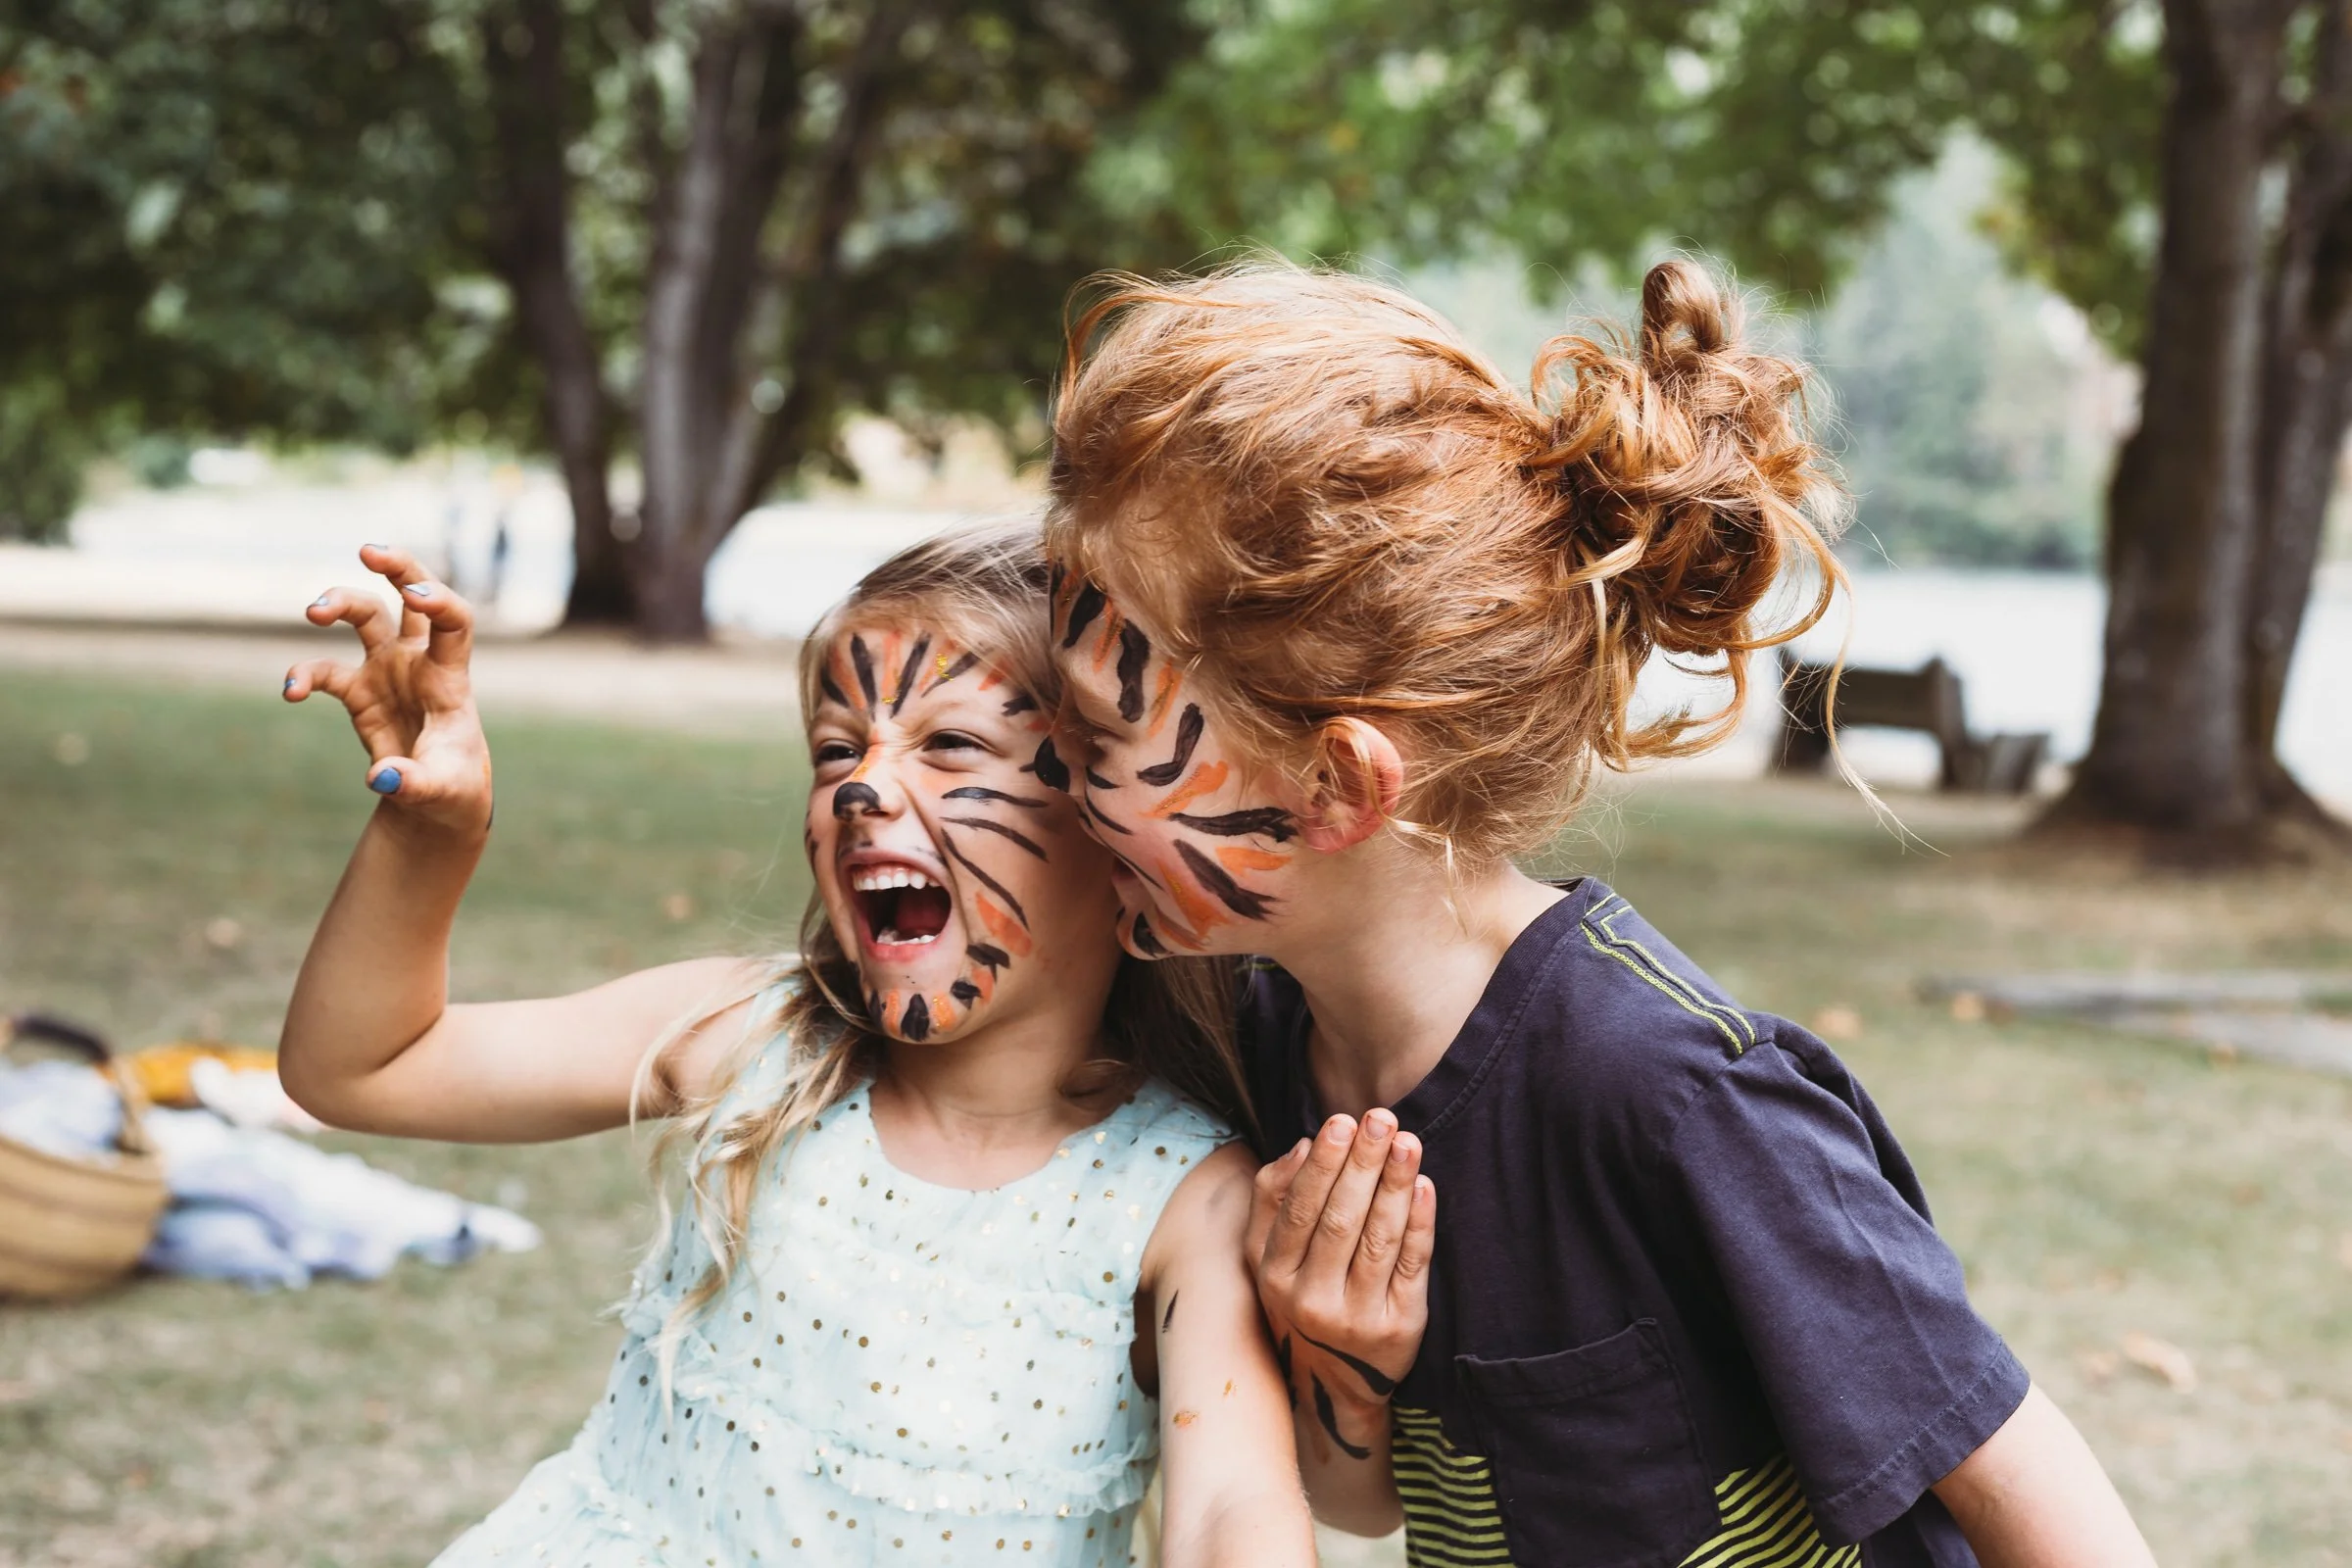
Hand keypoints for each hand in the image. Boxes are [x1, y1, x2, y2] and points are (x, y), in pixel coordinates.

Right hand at [284, 544, 491, 835]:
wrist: (437, 798)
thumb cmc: (453, 787)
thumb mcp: (443, 790)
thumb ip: (414, 782)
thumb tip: (380, 778)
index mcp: (449, 677)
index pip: (454, 623)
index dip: (439, 601)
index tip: (416, 592)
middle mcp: (419, 661)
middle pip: (411, 596)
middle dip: (397, 567)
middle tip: (368, 551)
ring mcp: (388, 669)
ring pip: (366, 615)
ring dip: (340, 601)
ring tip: (313, 612)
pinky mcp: (358, 690)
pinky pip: (323, 669)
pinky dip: (303, 675)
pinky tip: (289, 692)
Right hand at [1247, 1109, 1434, 1460]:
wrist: (1335, 1382)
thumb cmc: (1299, 1296)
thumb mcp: (1265, 1256)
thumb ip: (1272, 1199)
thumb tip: (1300, 1147)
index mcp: (1276, 1277)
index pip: (1300, 1211)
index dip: (1322, 1165)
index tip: (1340, 1122)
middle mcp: (1313, 1301)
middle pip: (1341, 1221)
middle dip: (1363, 1165)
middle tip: (1380, 1119)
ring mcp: (1359, 1318)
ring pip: (1380, 1240)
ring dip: (1395, 1185)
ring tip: (1408, 1142)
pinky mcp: (1401, 1326)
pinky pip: (1413, 1265)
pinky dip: (1420, 1222)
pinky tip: (1423, 1186)